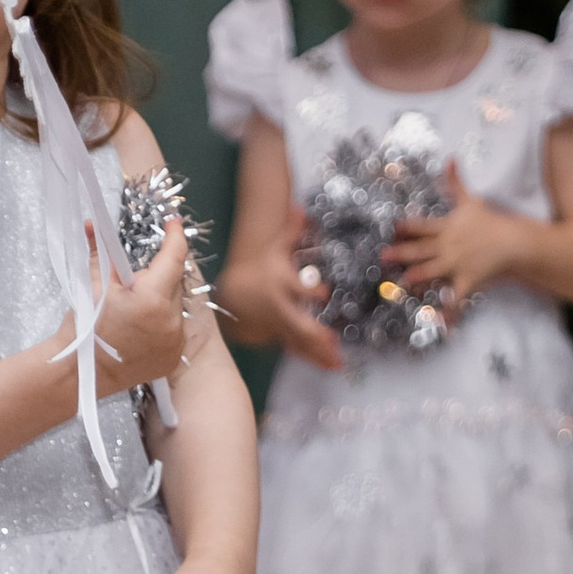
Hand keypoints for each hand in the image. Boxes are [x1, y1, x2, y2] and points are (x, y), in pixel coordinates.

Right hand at [92, 220, 190, 387]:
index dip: (175, 236)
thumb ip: (99, 252)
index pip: (173, 257)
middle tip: (133, 280)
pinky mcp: (174, 355)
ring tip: (133, 308)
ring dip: (160, 299)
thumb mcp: (92, 285)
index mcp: (151, 299)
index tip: (173, 223)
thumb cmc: (85, 327)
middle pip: (174, 282)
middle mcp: (170, 320)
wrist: (82, 372)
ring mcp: (175, 340)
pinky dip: (162, 322)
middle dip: (158, 274)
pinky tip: (140, 328)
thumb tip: (94, 225)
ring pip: (175, 306)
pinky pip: (174, 328)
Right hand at [213, 214, 345, 370]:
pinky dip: (313, 358)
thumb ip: (290, 230)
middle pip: (297, 321)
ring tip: (338, 363)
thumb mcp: (274, 248)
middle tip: (331, 340)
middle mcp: (280, 305)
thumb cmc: (262, 267)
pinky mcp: (280, 335)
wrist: (234, 291)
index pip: (296, 287)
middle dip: (314, 333)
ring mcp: (279, 324)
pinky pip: (297, 348)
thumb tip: (301, 207)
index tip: (325, 294)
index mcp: (281, 283)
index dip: (309, 291)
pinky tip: (330, 366)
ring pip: (299, 340)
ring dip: (318, 353)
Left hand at [384, 165, 532, 304]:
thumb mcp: (470, 201)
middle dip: (402, 253)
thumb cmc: (489, 222)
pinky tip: (439, 319)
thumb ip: (454, 183)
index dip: (406, 227)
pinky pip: (456, 296)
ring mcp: (457, 264)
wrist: (512, 242)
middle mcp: (448, 245)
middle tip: (384, 257)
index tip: (392, 228)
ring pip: (434, 271)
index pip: (421, 226)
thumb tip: (449, 159)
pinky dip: (448, 309)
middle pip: (421, 249)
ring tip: (403, 282)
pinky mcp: (467, 280)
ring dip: (418, 277)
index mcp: (445, 227)